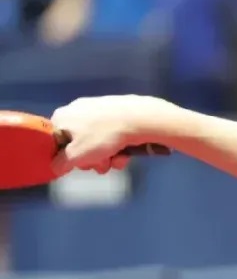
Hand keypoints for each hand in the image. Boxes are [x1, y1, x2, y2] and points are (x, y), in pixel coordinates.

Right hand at [51, 95, 165, 175]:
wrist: (139, 118)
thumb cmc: (103, 136)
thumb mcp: (76, 155)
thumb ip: (61, 163)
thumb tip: (55, 167)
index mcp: (61, 118)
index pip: (55, 143)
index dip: (66, 158)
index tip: (77, 165)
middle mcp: (76, 111)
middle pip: (77, 146)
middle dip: (90, 161)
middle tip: (101, 164)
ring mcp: (97, 111)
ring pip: (96, 145)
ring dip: (105, 159)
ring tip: (115, 160)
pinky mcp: (115, 115)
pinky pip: (110, 138)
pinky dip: (117, 150)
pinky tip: (125, 155)